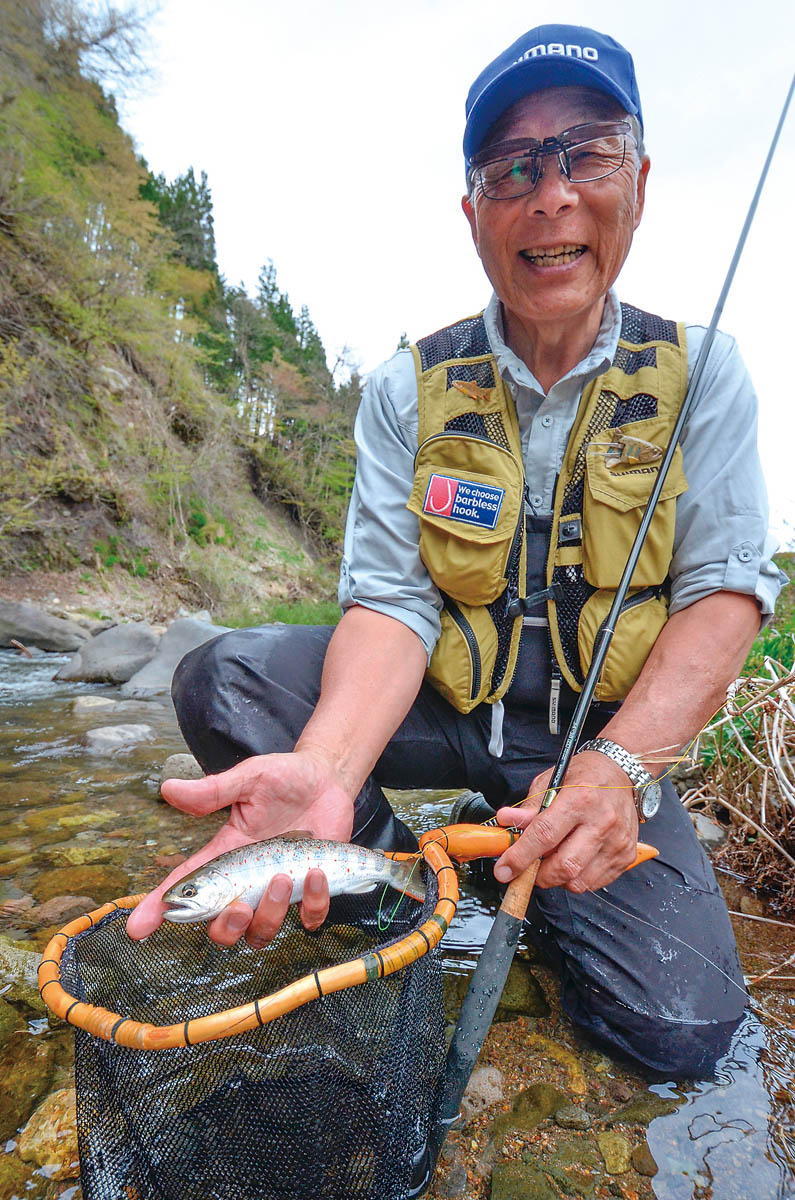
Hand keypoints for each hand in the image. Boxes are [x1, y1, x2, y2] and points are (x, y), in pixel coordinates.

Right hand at [126, 748, 354, 943]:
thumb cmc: (284, 777)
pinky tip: (318, 873)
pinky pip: (310, 918)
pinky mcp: (312, 892)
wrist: (328, 778)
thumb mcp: (249, 779)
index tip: (137, 928)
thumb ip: (214, 790)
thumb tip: (168, 788)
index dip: (158, 908)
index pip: (185, 885)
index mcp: (226, 855)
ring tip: (285, 877)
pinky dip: (314, 904)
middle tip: (239, 906)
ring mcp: (279, 890)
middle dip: (226, 927)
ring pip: (262, 931)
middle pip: (222, 926)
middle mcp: (247, 881)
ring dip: (271, 914)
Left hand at [491, 752, 638, 892]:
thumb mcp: (551, 781)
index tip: (504, 870)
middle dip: (537, 875)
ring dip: (556, 879)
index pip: (545, 835)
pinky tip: (571, 859)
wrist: (621, 773)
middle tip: (526, 869)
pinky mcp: (626, 856)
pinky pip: (593, 883)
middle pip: (564, 866)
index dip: (520, 857)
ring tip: (551, 861)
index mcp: (581, 798)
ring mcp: (617, 842)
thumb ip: (529, 807)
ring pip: (578, 881)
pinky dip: (576, 879)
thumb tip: (507, 822)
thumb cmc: (586, 776)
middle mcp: (602, 822)